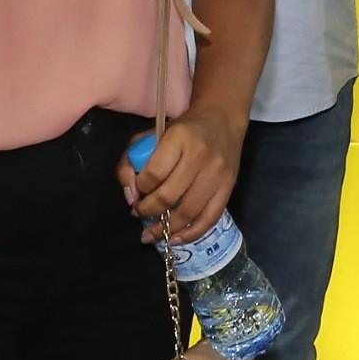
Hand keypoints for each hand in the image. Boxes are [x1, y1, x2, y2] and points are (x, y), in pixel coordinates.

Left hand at [118, 114, 242, 246]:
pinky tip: (175, 239)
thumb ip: (130, 162)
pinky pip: (209, 218)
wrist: (222, 120)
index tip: (136, 191)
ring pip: (187, 212)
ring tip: (151, 233)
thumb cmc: (182, 130)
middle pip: (167, 196)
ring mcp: (217, 174)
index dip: (139, 189)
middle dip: (147, 211)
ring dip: (165, 228)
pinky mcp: (229, 187)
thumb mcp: (150, 135)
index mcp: (179, 137)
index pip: (153, 174)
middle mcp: (200, 156)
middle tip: (139, 213)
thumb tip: (130, 197)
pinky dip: (190, 234)